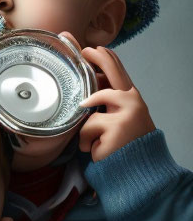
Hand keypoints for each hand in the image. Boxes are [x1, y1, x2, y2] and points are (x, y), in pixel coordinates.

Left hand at [78, 46, 154, 161]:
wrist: (137, 171)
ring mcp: (126, 110)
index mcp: (131, 98)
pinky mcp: (116, 125)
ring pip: (89, 107)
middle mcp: (131, 99)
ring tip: (96, 142)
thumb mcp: (116, 121)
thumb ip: (107, 105)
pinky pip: (86, 128)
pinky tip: (98, 150)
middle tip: (84, 51)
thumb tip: (85, 92)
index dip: (104, 57)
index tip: (91, 48)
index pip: (118, 70)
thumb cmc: (123, 148)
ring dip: (87, 129)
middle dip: (95, 58)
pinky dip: (86, 142)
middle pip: (111, 70)